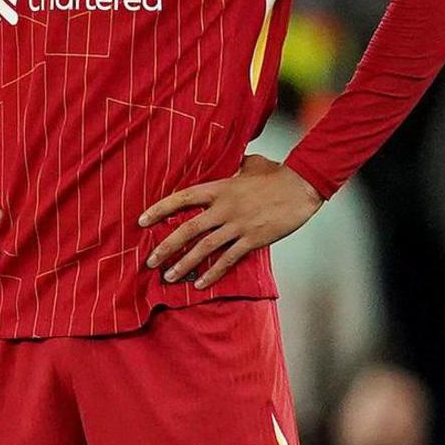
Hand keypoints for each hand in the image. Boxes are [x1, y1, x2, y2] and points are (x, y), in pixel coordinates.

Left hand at [141, 154, 321, 288]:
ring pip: (204, 248)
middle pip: (187, 229)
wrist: (303, 185)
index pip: (181, 199)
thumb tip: (230, 161)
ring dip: (184, 264)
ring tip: (169, 277)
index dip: (159, 210)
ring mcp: (238, 225)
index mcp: (219, 188)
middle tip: (149, 261)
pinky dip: (213, 273)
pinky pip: (228, 260)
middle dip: (165, 247)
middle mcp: (224, 208)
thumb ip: (234, 166)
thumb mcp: (250, 164)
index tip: (141, 222)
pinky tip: (200, 283)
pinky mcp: (253, 239)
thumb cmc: (277, 173)